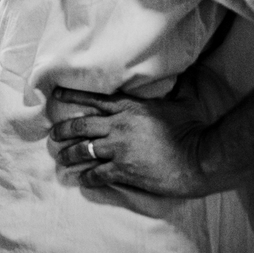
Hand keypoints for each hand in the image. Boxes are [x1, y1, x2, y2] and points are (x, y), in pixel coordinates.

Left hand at [49, 85, 213, 197]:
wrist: (200, 158)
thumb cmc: (194, 128)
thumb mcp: (183, 101)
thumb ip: (178, 87)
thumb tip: (186, 72)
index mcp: (130, 107)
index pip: (94, 99)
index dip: (73, 97)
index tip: (56, 95)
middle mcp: (119, 125)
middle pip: (81, 125)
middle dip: (63, 130)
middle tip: (53, 134)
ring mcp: (119, 148)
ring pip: (84, 150)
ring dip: (69, 154)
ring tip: (61, 158)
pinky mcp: (124, 170)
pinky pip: (97, 174)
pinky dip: (87, 177)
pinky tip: (81, 180)